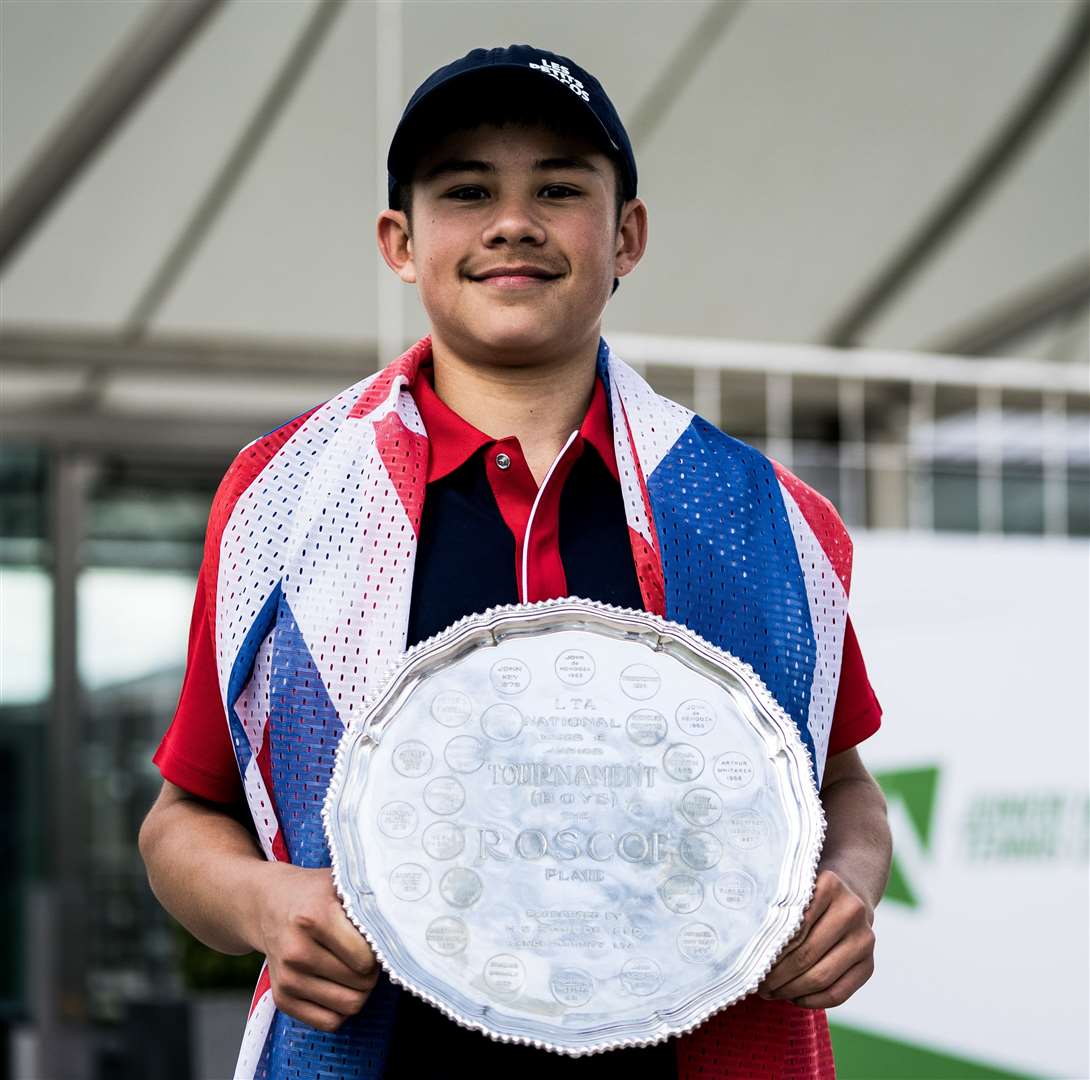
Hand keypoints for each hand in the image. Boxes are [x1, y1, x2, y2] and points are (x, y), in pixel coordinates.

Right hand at [254, 864, 379, 1031]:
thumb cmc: (314, 894)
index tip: (374, 940)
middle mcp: (297, 950)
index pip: (366, 958)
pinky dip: (342, 1008)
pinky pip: (329, 1022)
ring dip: (360, 991)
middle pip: (361, 984)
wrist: (268, 903)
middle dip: (372, 972)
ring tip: (354, 969)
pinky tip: (338, 984)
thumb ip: (370, 901)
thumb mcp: (342, 883)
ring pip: (348, 1006)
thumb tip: (407, 922)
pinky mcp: (282, 999)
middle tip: (366, 955)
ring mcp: (287, 978)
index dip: (378, 952)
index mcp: (315, 917)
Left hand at [757, 868, 875, 1008]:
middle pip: (806, 955)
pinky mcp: (869, 965)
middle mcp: (852, 910)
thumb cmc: (807, 896)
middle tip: (758, 985)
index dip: (770, 951)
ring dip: (791, 991)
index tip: (750, 964)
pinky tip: (794, 997)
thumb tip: (747, 946)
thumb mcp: (793, 889)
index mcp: (829, 885)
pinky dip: (812, 1001)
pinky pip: (839, 994)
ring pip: (822, 977)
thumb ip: (778, 909)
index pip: (793, 927)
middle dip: (778, 976)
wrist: (850, 896)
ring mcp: (865, 939)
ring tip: (771, 993)